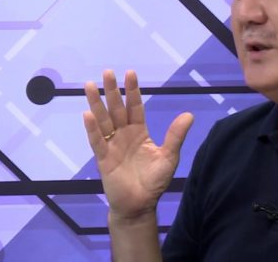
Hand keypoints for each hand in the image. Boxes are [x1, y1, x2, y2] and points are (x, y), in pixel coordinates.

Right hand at [83, 70, 193, 219]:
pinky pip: (97, 141)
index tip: (130, 73)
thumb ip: (175, 136)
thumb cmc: (154, 181)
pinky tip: (88, 114)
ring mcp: (112, 145)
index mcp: (139, 132)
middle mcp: (123, 135)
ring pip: (103, 120)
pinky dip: (92, 128)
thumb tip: (189, 115)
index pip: (135, 107)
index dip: (132, 91)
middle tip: (107, 72)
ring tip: (90, 85)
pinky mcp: (103, 159)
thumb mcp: (169, 157)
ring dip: (97, 103)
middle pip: (116, 109)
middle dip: (112, 91)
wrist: (139, 205)